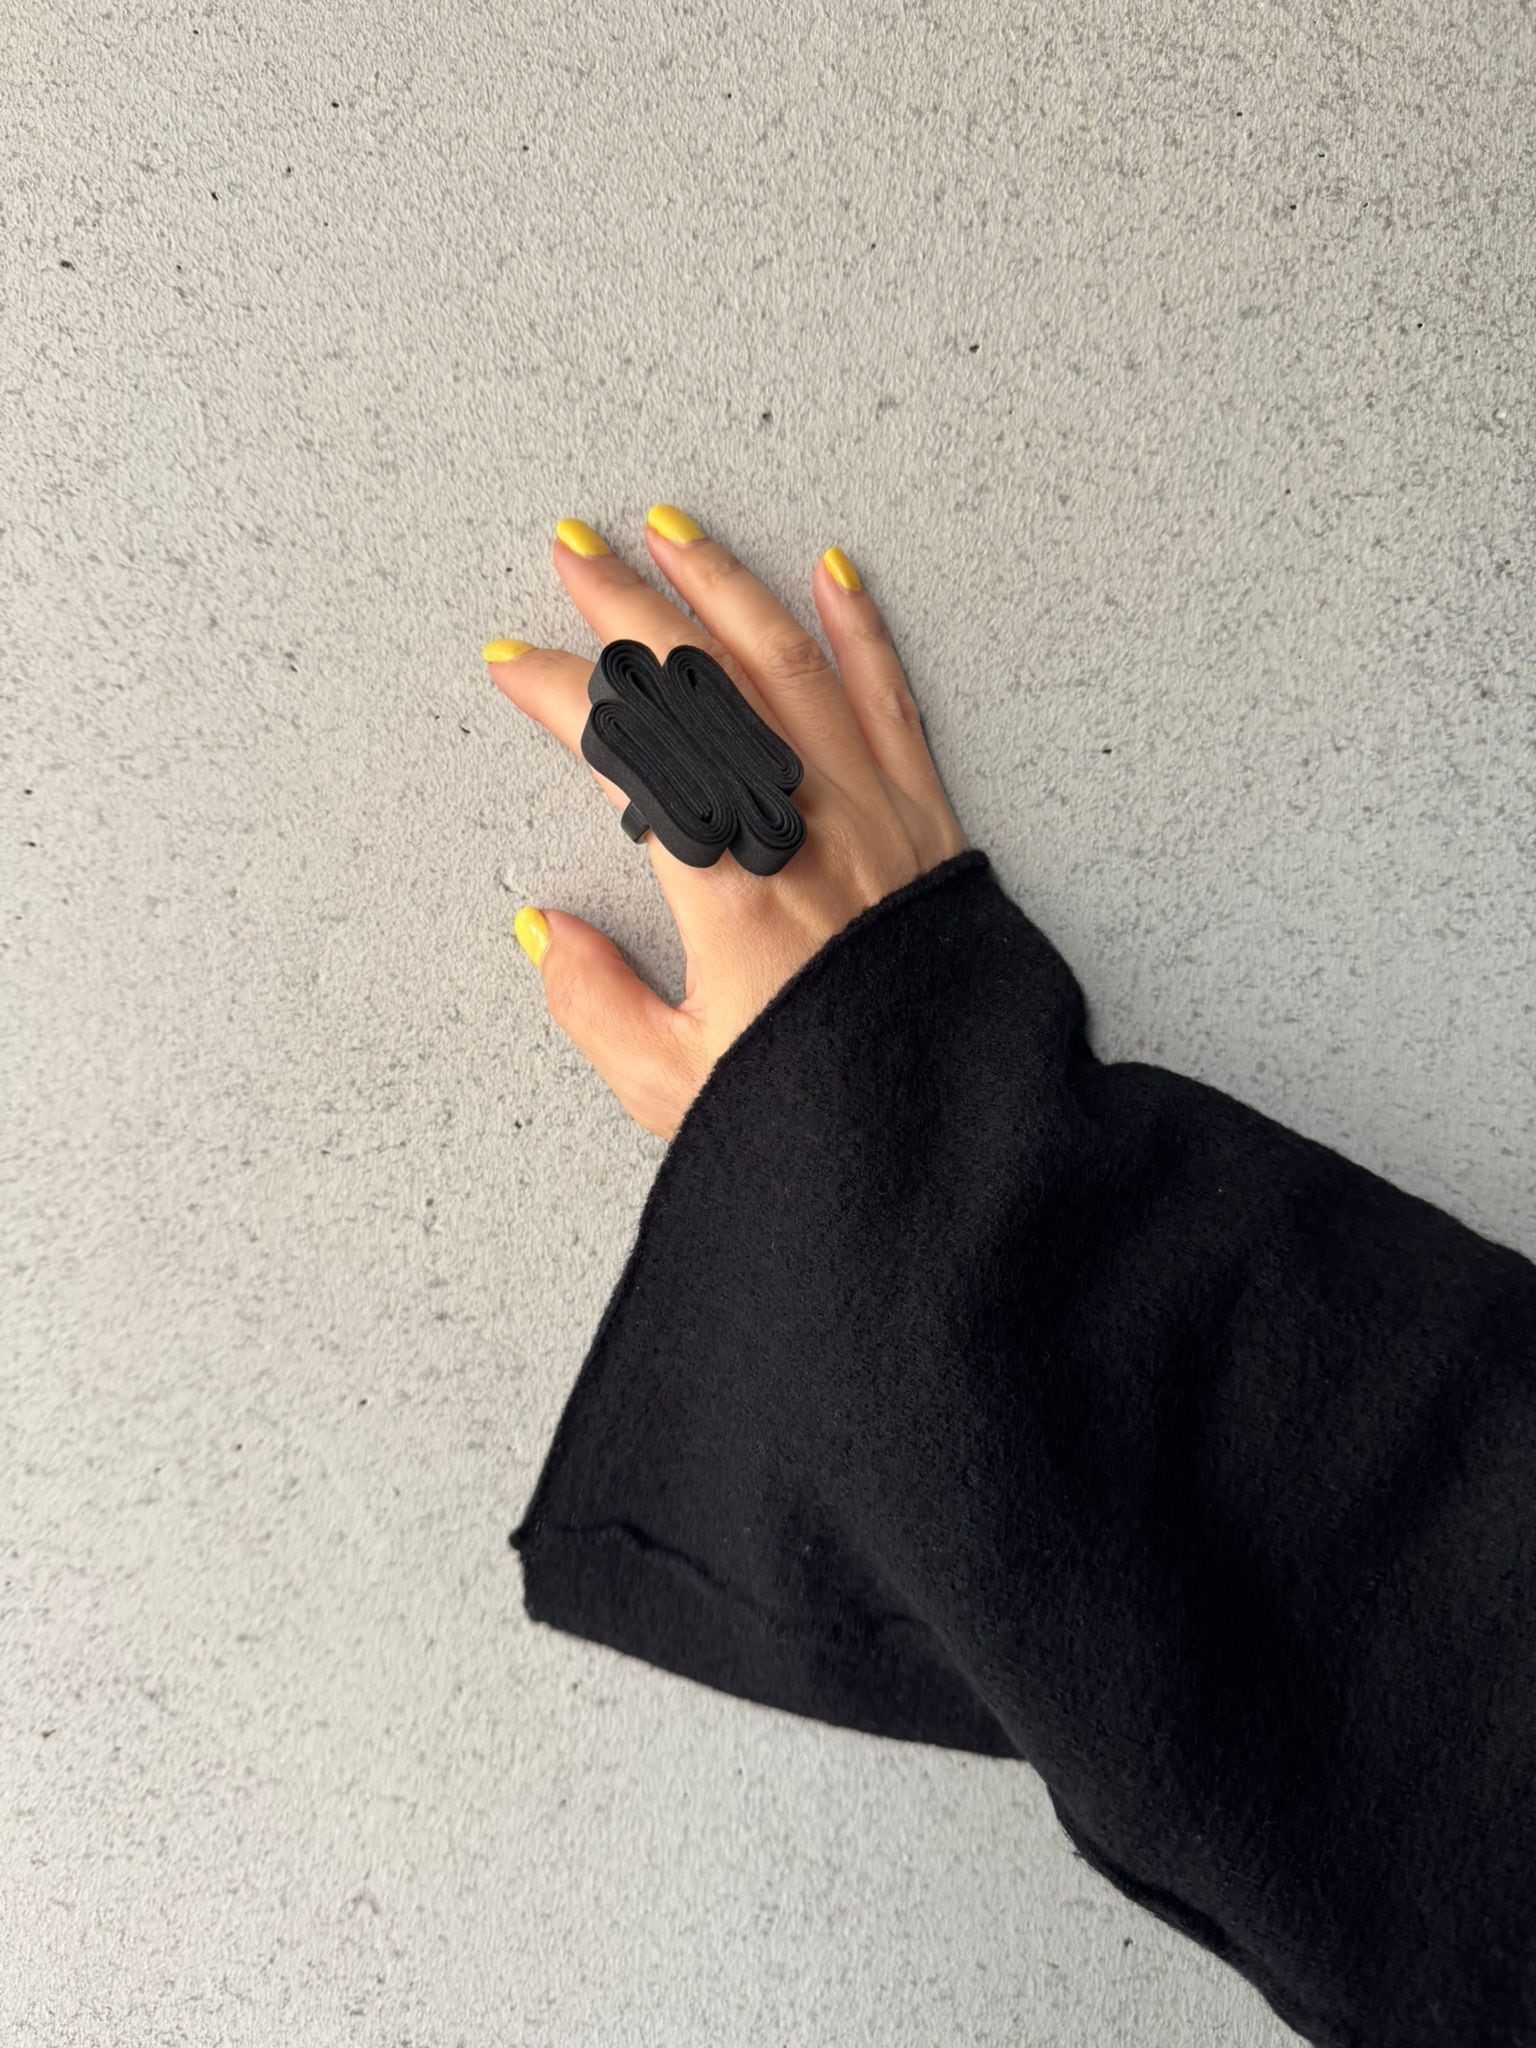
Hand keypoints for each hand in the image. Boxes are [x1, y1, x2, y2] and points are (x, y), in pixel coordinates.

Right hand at [485, 509, 968, 1140]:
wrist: (958, 1136)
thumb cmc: (821, 1115)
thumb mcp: (674, 1085)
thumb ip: (594, 1002)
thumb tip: (545, 929)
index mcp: (729, 882)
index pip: (625, 742)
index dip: (556, 692)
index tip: (509, 666)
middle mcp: (801, 821)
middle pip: (700, 675)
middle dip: (625, 603)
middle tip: (572, 550)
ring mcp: (870, 808)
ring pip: (788, 661)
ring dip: (723, 587)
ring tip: (673, 530)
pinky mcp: (925, 818)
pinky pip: (889, 699)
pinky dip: (859, 629)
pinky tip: (832, 574)